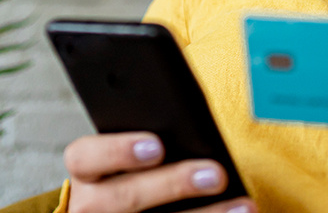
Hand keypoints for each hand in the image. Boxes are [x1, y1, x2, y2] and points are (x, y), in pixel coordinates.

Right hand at [63, 132, 255, 212]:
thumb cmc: (123, 180)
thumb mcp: (118, 162)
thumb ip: (142, 144)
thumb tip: (188, 124)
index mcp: (85, 174)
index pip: (85, 157)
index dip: (118, 150)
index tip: (156, 146)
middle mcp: (90, 206)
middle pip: (125, 197)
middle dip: (173, 184)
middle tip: (215, 174)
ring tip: (242, 205)